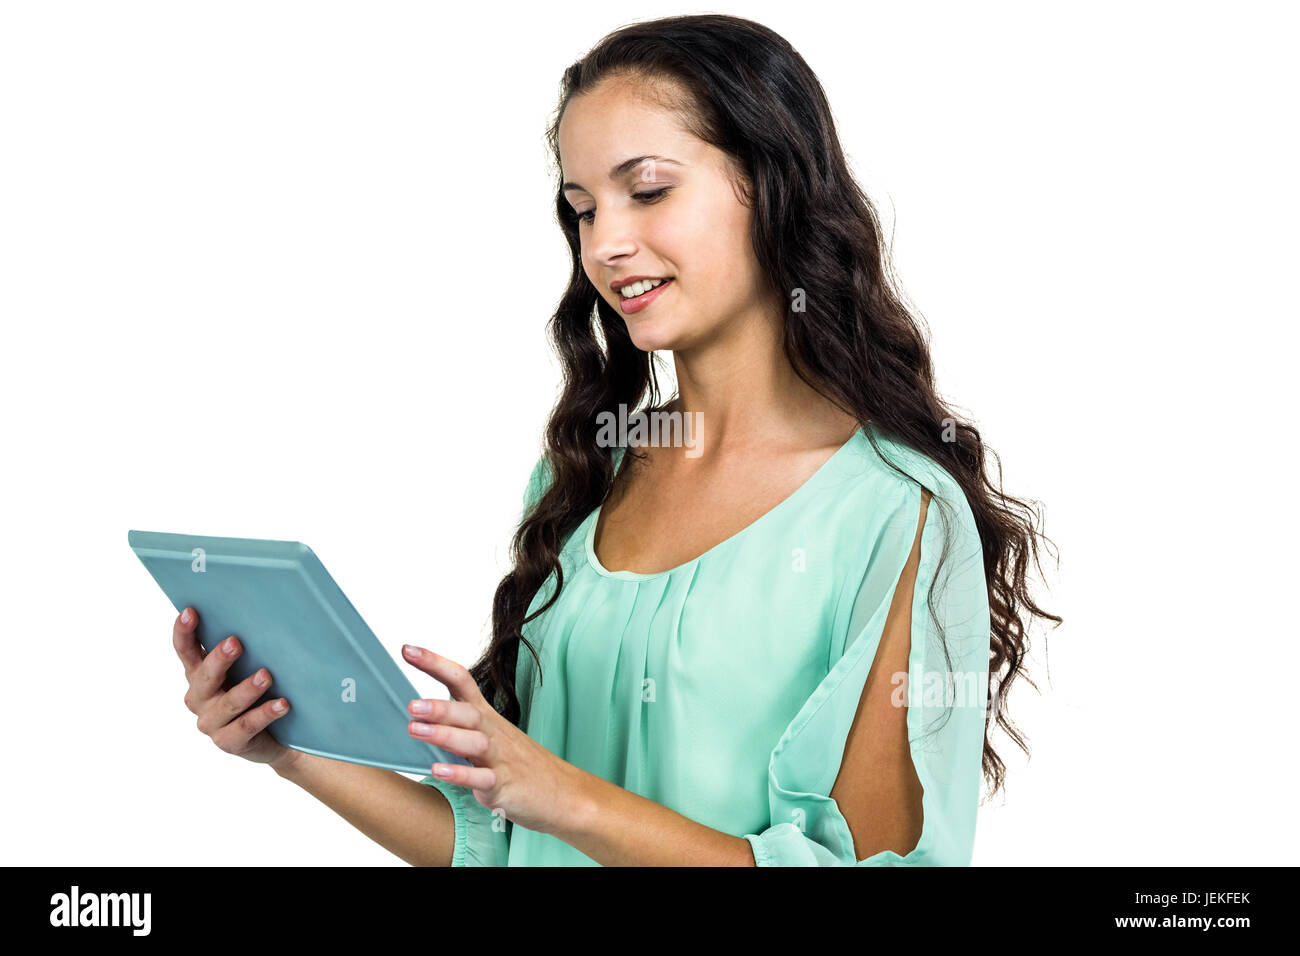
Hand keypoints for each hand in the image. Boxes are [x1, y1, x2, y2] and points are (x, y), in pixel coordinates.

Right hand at [174, 607, 298, 772]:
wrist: (274, 737)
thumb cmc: (257, 692)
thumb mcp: (246, 669)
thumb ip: (244, 649)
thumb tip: (264, 615)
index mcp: (198, 675)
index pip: (186, 651)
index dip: (184, 633)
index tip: (190, 612)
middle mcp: (200, 698)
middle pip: (204, 677)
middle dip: (219, 660)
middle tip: (235, 642)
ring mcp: (212, 722)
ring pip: (228, 703)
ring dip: (247, 688)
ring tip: (266, 675)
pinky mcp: (229, 742)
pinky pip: (247, 725)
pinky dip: (265, 713)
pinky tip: (282, 704)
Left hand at [402, 644, 588, 835]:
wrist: (563, 792)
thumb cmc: (519, 763)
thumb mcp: (491, 735)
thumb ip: (458, 724)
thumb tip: (419, 714)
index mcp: (486, 716)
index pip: (460, 681)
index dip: (435, 663)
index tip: (408, 649)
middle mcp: (492, 732)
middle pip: (467, 712)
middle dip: (439, 707)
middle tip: (411, 705)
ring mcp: (499, 759)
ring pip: (472, 742)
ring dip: (443, 735)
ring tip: (415, 730)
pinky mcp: (503, 786)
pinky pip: (481, 779)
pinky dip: (460, 774)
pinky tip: (438, 771)